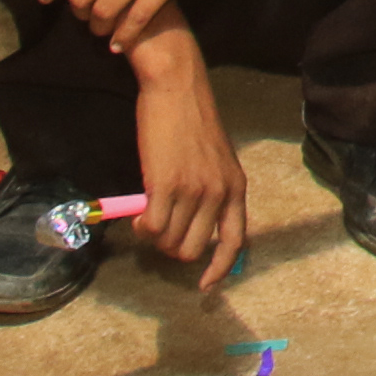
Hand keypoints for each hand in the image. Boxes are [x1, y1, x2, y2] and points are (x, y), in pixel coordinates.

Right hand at [126, 56, 250, 291]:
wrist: (177, 89)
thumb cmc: (192, 121)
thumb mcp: (215, 159)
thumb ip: (211, 191)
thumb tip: (191, 226)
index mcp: (236, 187)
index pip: (235, 241)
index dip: (220, 268)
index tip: (205, 286)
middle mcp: (219, 193)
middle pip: (194, 249)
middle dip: (172, 247)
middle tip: (160, 229)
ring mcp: (194, 190)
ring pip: (170, 241)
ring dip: (154, 236)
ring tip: (148, 214)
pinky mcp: (167, 185)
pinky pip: (153, 228)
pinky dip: (142, 227)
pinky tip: (139, 214)